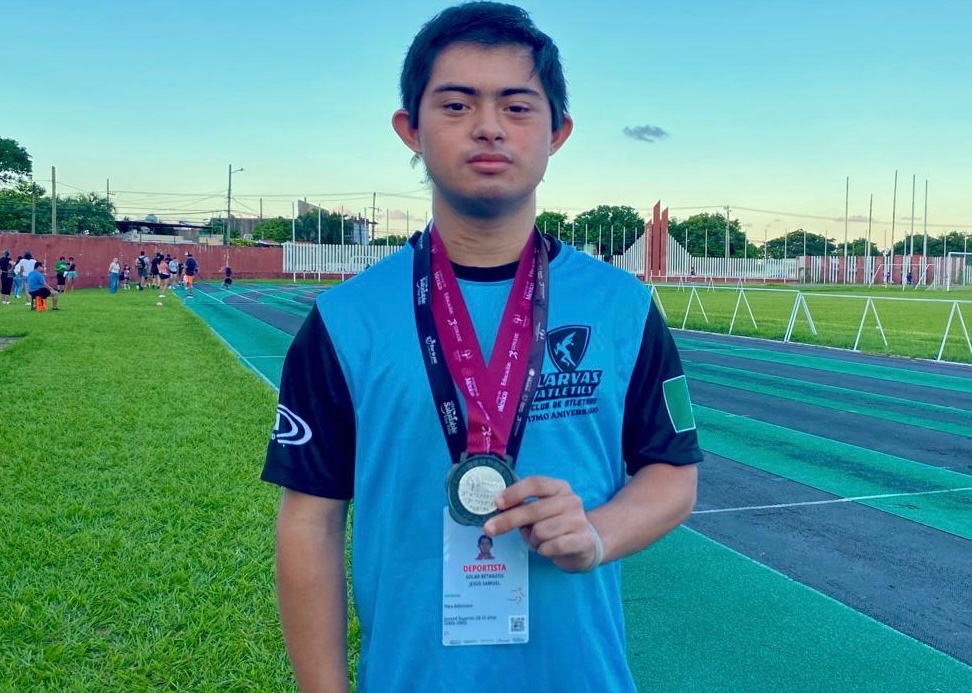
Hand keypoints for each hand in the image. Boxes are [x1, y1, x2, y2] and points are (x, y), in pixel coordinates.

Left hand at [483, 476, 597, 572]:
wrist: (586, 545)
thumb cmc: (555, 526)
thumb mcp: (539, 512)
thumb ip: (522, 507)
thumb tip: (496, 509)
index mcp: (558, 487)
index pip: (535, 483)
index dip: (514, 492)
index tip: (496, 503)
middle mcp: (570, 500)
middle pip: (533, 509)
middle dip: (507, 520)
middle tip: (488, 529)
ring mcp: (579, 520)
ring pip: (540, 531)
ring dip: (533, 540)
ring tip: (538, 541)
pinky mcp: (583, 540)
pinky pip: (552, 546)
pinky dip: (544, 550)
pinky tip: (548, 549)